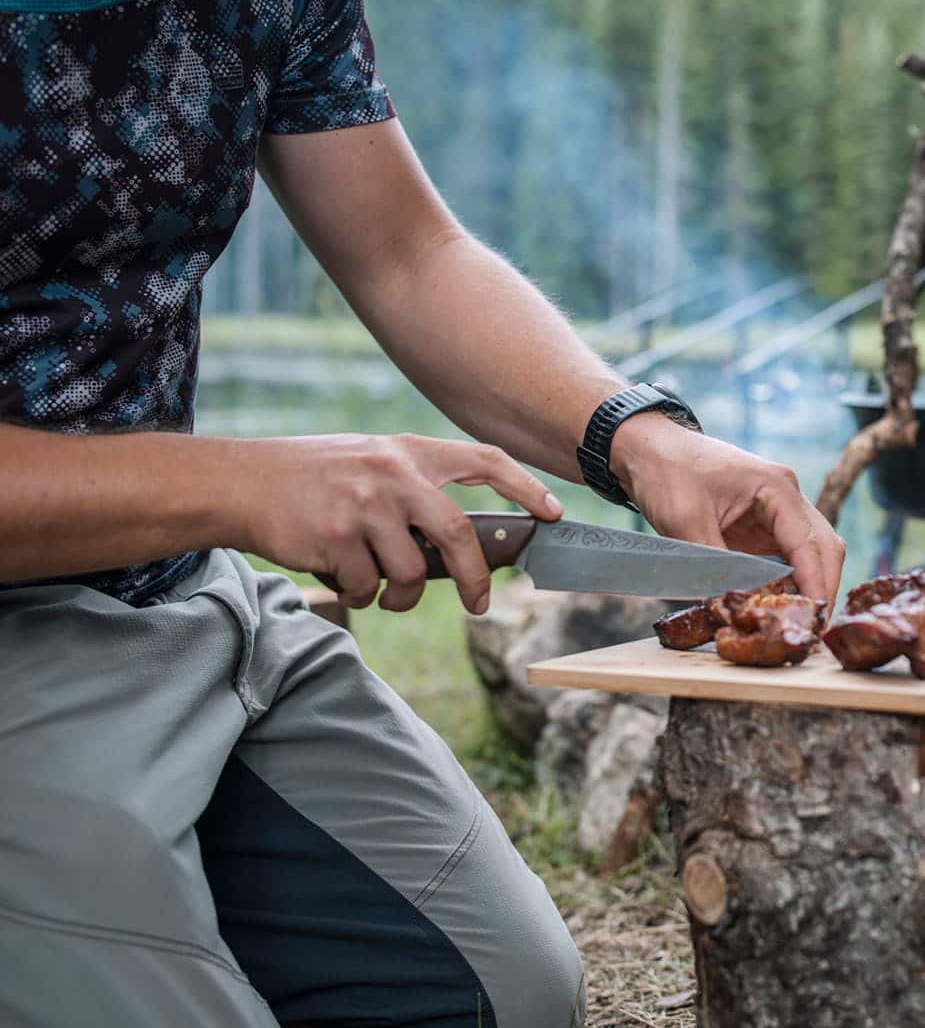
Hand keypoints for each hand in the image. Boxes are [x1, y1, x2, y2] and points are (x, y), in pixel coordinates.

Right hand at [232, 434, 560, 613]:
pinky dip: (358, 594)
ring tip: (379, 590)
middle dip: (476, 577)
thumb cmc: (312, 478)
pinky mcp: (337, 537)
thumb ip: (414, 489)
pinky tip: (338, 575)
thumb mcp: (370, 462)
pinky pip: (368, 586)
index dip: (525, 487)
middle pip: (459, 534)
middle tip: (479, 604)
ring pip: (412, 572)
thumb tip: (460, 544)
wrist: (240, 483)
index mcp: (410, 451)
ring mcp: (366, 505)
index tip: (552, 513)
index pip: (485, 461)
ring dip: (400, 595)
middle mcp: (394, 474)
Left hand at [611, 416, 847, 606]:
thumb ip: (712, 563)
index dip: (815, 583)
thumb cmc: (667, 472)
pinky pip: (788, 556)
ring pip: (811, 553)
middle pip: (823, 547)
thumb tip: (731, 605)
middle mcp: (787, 497)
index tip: (813, 618)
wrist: (648, 449)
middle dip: (821, 588)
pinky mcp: (764, 524)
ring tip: (796, 624)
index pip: (810, 543)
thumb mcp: (685, 520)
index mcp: (776, 487)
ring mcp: (778, 509)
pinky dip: (789, 581)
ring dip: (808, 586)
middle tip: (811, 630)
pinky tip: (777, 605)